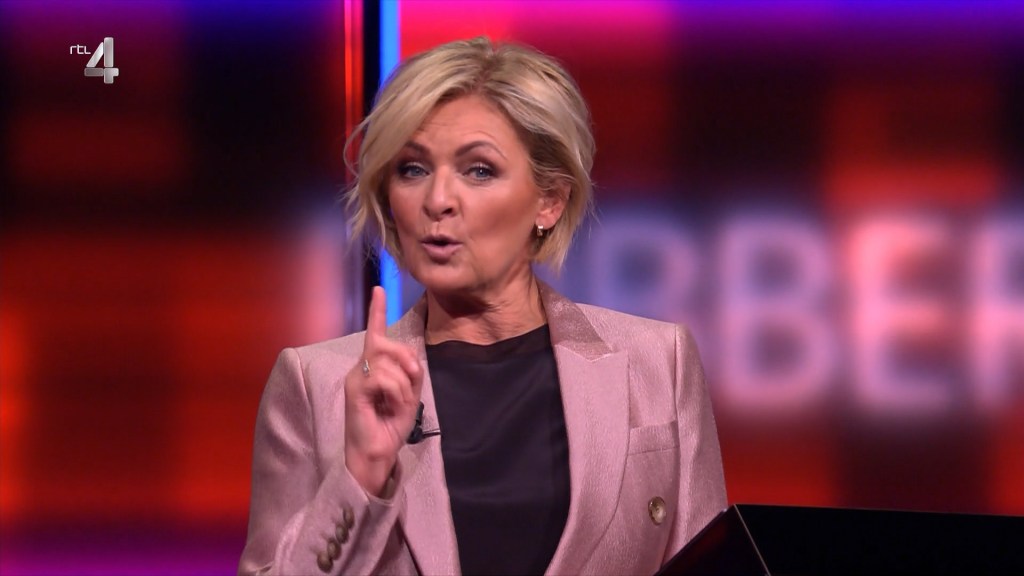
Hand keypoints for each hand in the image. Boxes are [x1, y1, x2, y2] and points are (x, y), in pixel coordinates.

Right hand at [344, 286, 423, 496]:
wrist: (377, 452)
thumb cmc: (391, 424)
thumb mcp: (409, 394)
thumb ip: (411, 372)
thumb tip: (411, 359)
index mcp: (373, 367)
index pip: (375, 333)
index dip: (377, 310)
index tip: (379, 289)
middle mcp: (361, 367)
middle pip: (387, 344)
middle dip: (407, 360)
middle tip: (413, 382)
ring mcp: (356, 378)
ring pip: (388, 362)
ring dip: (404, 385)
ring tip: (399, 404)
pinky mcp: (354, 390)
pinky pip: (382, 377)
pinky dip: (396, 391)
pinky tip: (392, 406)